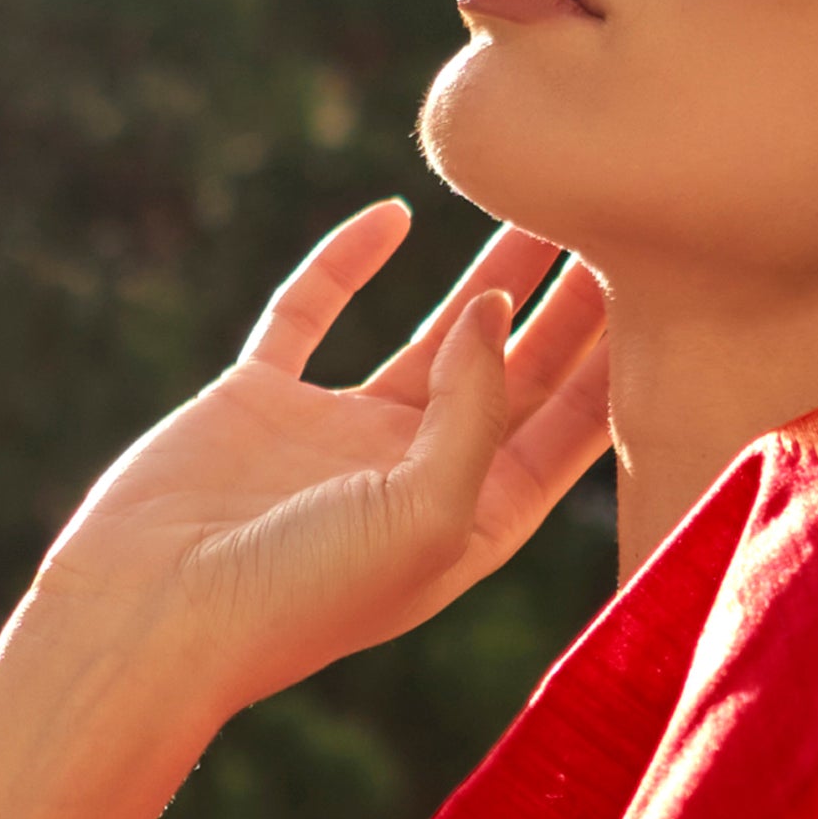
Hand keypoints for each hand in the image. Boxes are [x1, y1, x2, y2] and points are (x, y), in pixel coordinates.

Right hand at [16, 205, 609, 737]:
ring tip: (538, 200)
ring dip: (485, 274)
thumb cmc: (301, 596)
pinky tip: (395, 213)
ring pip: (432, 337)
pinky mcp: (260, 400)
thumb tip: (500, 305)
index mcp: (470, 525)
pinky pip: (311, 313)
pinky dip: (347, 262)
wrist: (151, 618)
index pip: (568, 433)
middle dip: (568, 308)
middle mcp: (414, 478)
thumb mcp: (426, 514)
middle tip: (623, 221)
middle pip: (516, 377)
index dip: (616, 362)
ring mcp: (338, 438)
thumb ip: (478, 410)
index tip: (666, 283)